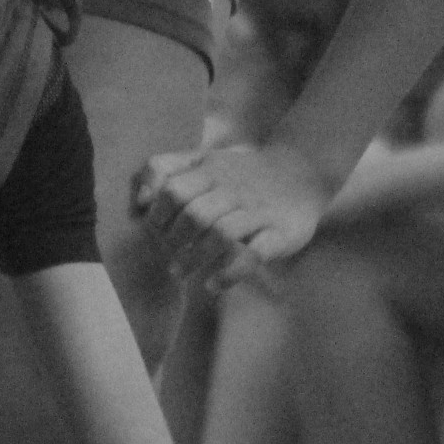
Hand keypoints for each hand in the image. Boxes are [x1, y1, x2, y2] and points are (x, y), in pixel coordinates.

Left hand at [133, 142, 330, 291]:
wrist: (305, 171)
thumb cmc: (242, 172)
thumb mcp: (205, 159)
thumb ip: (167, 168)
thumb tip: (139, 198)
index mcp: (212, 171)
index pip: (174, 191)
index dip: (158, 215)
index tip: (154, 232)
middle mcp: (234, 190)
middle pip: (194, 214)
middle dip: (174, 240)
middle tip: (166, 255)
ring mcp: (258, 212)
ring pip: (221, 233)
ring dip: (195, 258)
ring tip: (179, 273)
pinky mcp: (280, 233)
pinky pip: (253, 255)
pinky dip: (229, 273)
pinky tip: (212, 285)